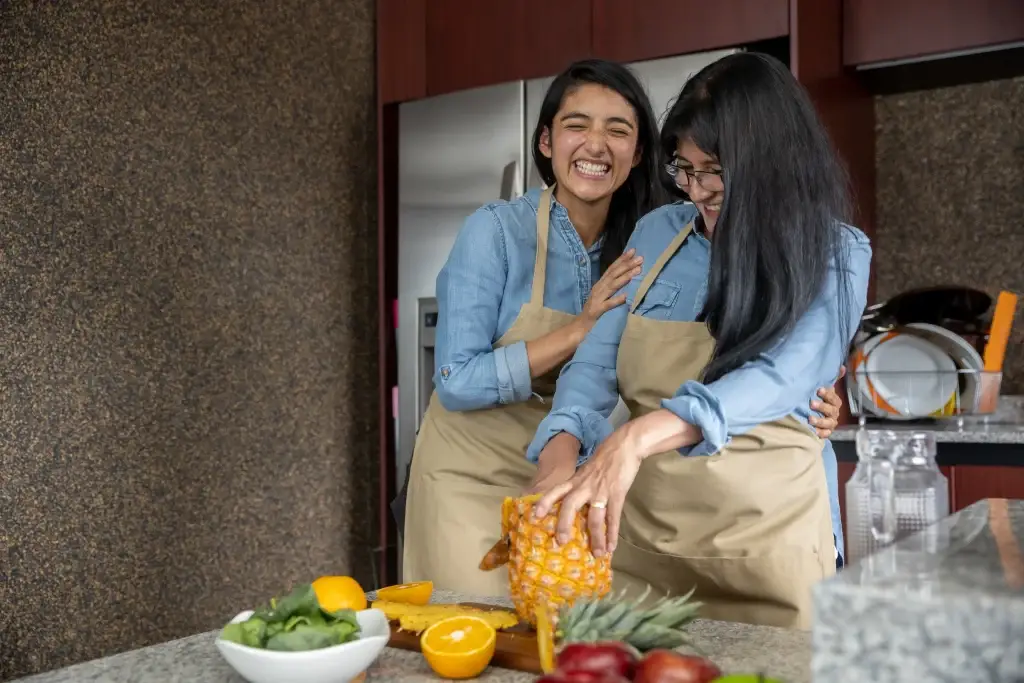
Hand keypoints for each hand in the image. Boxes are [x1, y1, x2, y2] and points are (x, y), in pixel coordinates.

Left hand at [532, 426, 642, 558]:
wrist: (624, 445)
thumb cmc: (605, 458)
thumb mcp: (587, 471)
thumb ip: (580, 484)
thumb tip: (575, 501)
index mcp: (576, 480)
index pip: (556, 491)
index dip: (544, 503)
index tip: (535, 515)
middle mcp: (584, 486)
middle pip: (569, 506)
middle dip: (564, 525)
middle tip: (560, 542)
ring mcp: (601, 491)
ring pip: (594, 518)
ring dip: (595, 538)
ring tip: (597, 554)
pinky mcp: (617, 494)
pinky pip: (613, 518)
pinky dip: (612, 534)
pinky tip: (612, 546)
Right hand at [579, 249, 642, 329]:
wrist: (580, 326)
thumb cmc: (594, 311)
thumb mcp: (602, 295)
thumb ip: (611, 286)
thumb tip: (627, 276)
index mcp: (600, 284)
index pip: (612, 269)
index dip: (622, 259)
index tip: (633, 251)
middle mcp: (599, 288)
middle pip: (614, 274)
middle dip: (627, 265)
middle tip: (640, 258)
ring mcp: (598, 299)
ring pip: (612, 286)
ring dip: (625, 277)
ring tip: (637, 271)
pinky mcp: (597, 310)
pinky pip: (608, 304)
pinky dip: (617, 300)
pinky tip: (626, 296)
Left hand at [809, 365, 845, 437]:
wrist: (815, 414)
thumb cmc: (820, 399)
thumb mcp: (825, 389)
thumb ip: (833, 378)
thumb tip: (842, 366)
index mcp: (834, 402)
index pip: (833, 398)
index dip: (827, 394)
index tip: (818, 390)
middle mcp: (834, 413)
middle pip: (831, 410)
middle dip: (822, 407)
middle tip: (811, 403)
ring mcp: (830, 423)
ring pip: (829, 423)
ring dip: (820, 421)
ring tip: (810, 419)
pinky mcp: (826, 432)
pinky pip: (826, 434)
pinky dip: (821, 433)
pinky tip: (814, 431)